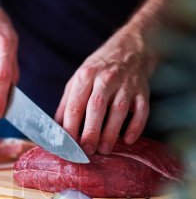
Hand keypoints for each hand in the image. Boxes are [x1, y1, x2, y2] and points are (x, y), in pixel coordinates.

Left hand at [55, 24, 155, 154]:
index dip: (71, 127)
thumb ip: (67, 104)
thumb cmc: (99, 69)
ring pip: (119, 110)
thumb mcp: (78, 79)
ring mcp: (126, 85)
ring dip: (111, 132)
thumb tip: (57, 129)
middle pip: (97, 107)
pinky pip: (142, 110)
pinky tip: (129, 139)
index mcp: (86, 76)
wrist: (131, 48)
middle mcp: (106, 79)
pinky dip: (136, 126)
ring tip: (104, 149)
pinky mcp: (143, 91)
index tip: (68, 145)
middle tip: (87, 150)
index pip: (75, 105)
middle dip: (91, 131)